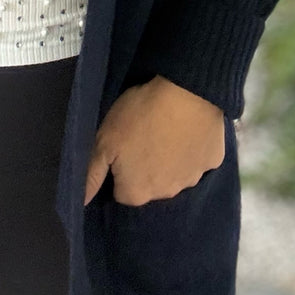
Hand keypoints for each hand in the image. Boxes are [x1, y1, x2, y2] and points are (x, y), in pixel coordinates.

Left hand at [84, 76, 225, 206]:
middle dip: (145, 166)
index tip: (121, 147)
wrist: (186, 92)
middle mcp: (165, 194)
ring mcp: (193, 179)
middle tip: (143, 135)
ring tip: (165, 129)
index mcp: (137, 193)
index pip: (121, 190)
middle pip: (149, 185)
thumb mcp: (104, 140)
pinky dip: (192, 148)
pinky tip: (187, 128)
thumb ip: (92, 174)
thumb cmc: (139, 115)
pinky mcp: (212, 161)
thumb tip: (82, 202)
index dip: (119, 169)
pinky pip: (198, 159)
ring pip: (175, 174)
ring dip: (169, 159)